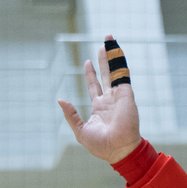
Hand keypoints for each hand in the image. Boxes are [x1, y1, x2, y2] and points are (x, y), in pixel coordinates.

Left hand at [58, 35, 140, 164]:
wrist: (118, 149)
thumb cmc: (100, 145)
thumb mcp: (80, 130)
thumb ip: (71, 115)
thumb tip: (61, 99)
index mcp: (99, 108)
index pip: (94, 86)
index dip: (90, 74)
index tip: (87, 62)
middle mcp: (109, 100)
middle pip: (105, 74)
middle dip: (103, 59)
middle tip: (102, 45)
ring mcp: (118, 95)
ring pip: (114, 70)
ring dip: (111, 54)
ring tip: (108, 38)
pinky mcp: (126, 93)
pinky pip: (122, 72)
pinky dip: (119, 59)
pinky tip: (115, 47)